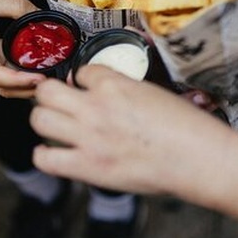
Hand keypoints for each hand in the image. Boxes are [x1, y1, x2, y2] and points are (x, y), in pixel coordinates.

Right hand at [0, 0, 41, 97]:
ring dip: (23, 81)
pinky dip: (18, 69)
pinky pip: (1, 68)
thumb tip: (41, 15)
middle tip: (52, 80)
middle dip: (27, 88)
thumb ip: (18, 6)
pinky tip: (34, 63)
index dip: (21, 81)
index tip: (42, 77)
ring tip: (47, 73)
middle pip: (2, 86)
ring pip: (2, 81)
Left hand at [30, 65, 234, 195]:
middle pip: (48, 91)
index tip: (85, 88)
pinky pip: (45, 158)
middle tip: (57, 102)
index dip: (82, 80)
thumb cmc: (187, 127)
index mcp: (115, 84)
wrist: (198, 157)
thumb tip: (110, 92)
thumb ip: (127, 90)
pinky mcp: (88, 166)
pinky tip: (55, 153)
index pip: (81, 71)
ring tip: (54, 125)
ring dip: (45, 120)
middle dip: (51, 95)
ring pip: (40, 119)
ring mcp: (89, 136)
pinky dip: (46, 155)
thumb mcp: (155, 92)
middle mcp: (96, 106)